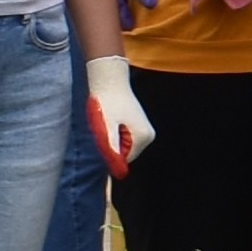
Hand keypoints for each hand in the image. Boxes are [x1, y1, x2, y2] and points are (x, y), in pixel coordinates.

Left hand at [82, 54, 153, 177]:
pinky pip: (125, 137)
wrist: (110, 79)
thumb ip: (112, 150)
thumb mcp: (106, 128)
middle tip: (103, 127)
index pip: (124, 160)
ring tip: (107, 121)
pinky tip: (111, 119)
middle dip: (112, 145)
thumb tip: (118, 171)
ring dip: (113, 138)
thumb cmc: (107, 102)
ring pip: (124, 145)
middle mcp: (148, 135)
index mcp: (143, 137)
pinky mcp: (139, 125)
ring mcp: (145, 130)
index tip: (102, 135)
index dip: (110, 152)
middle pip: (125, 153)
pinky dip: (116, 132)